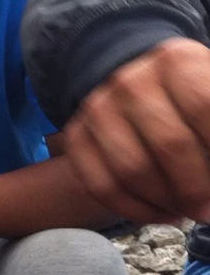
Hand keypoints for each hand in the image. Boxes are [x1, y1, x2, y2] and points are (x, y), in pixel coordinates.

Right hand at [64, 37, 209, 222]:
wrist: (143, 86)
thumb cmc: (194, 101)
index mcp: (175, 63)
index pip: (203, 108)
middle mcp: (129, 81)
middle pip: (169, 145)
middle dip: (197, 190)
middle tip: (209, 209)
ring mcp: (98, 108)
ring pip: (132, 171)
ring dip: (168, 203)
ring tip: (189, 209)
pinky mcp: (76, 136)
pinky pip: (102, 187)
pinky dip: (138, 211)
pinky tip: (164, 212)